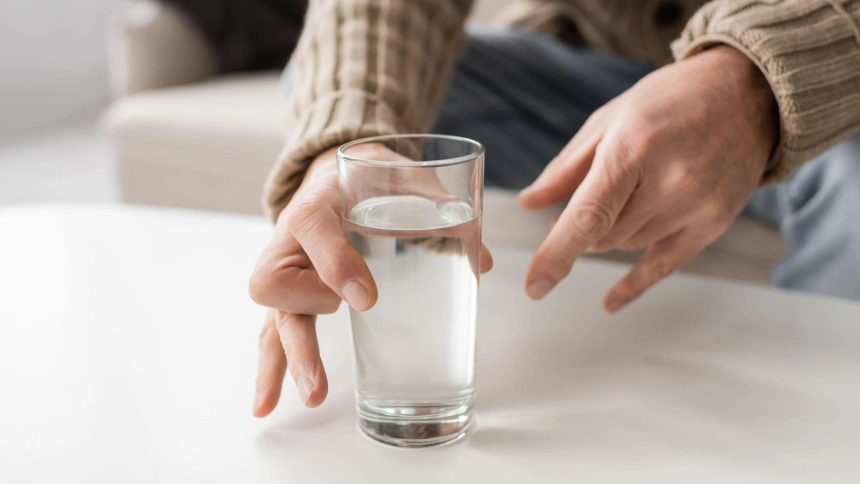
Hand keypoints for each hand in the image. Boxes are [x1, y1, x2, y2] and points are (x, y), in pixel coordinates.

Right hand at [249, 144, 492, 415]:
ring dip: (292, 358)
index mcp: (316, 204)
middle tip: (340, 337)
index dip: (336, 265)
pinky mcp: (290, 297)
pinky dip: (272, 370)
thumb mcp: (400, 174)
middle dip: (307, 320)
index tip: (368, 298)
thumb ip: (438, 205)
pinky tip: (268, 405)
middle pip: (278, 283)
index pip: (314, 230)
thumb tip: (480, 261)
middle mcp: (290, 241)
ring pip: (275, 317)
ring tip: (312, 396)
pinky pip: (274, 333)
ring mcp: (287, 272)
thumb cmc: (366, 177)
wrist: (332, 173)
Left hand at [518, 46, 776, 311]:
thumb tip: (528, 204)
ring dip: (609, 233)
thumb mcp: (610, 120)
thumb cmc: (670, 99)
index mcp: (633, 148)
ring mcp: (696, 206)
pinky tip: (611, 301)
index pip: (588, 217)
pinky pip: (665, 266)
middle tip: (572, 211)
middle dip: (579, 230)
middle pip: (603, 235)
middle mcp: (669, 181)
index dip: (556, 255)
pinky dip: (635, 283)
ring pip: (626, 245)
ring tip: (615, 203)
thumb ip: (566, 167)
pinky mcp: (714, 223)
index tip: (535, 285)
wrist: (748, 92)